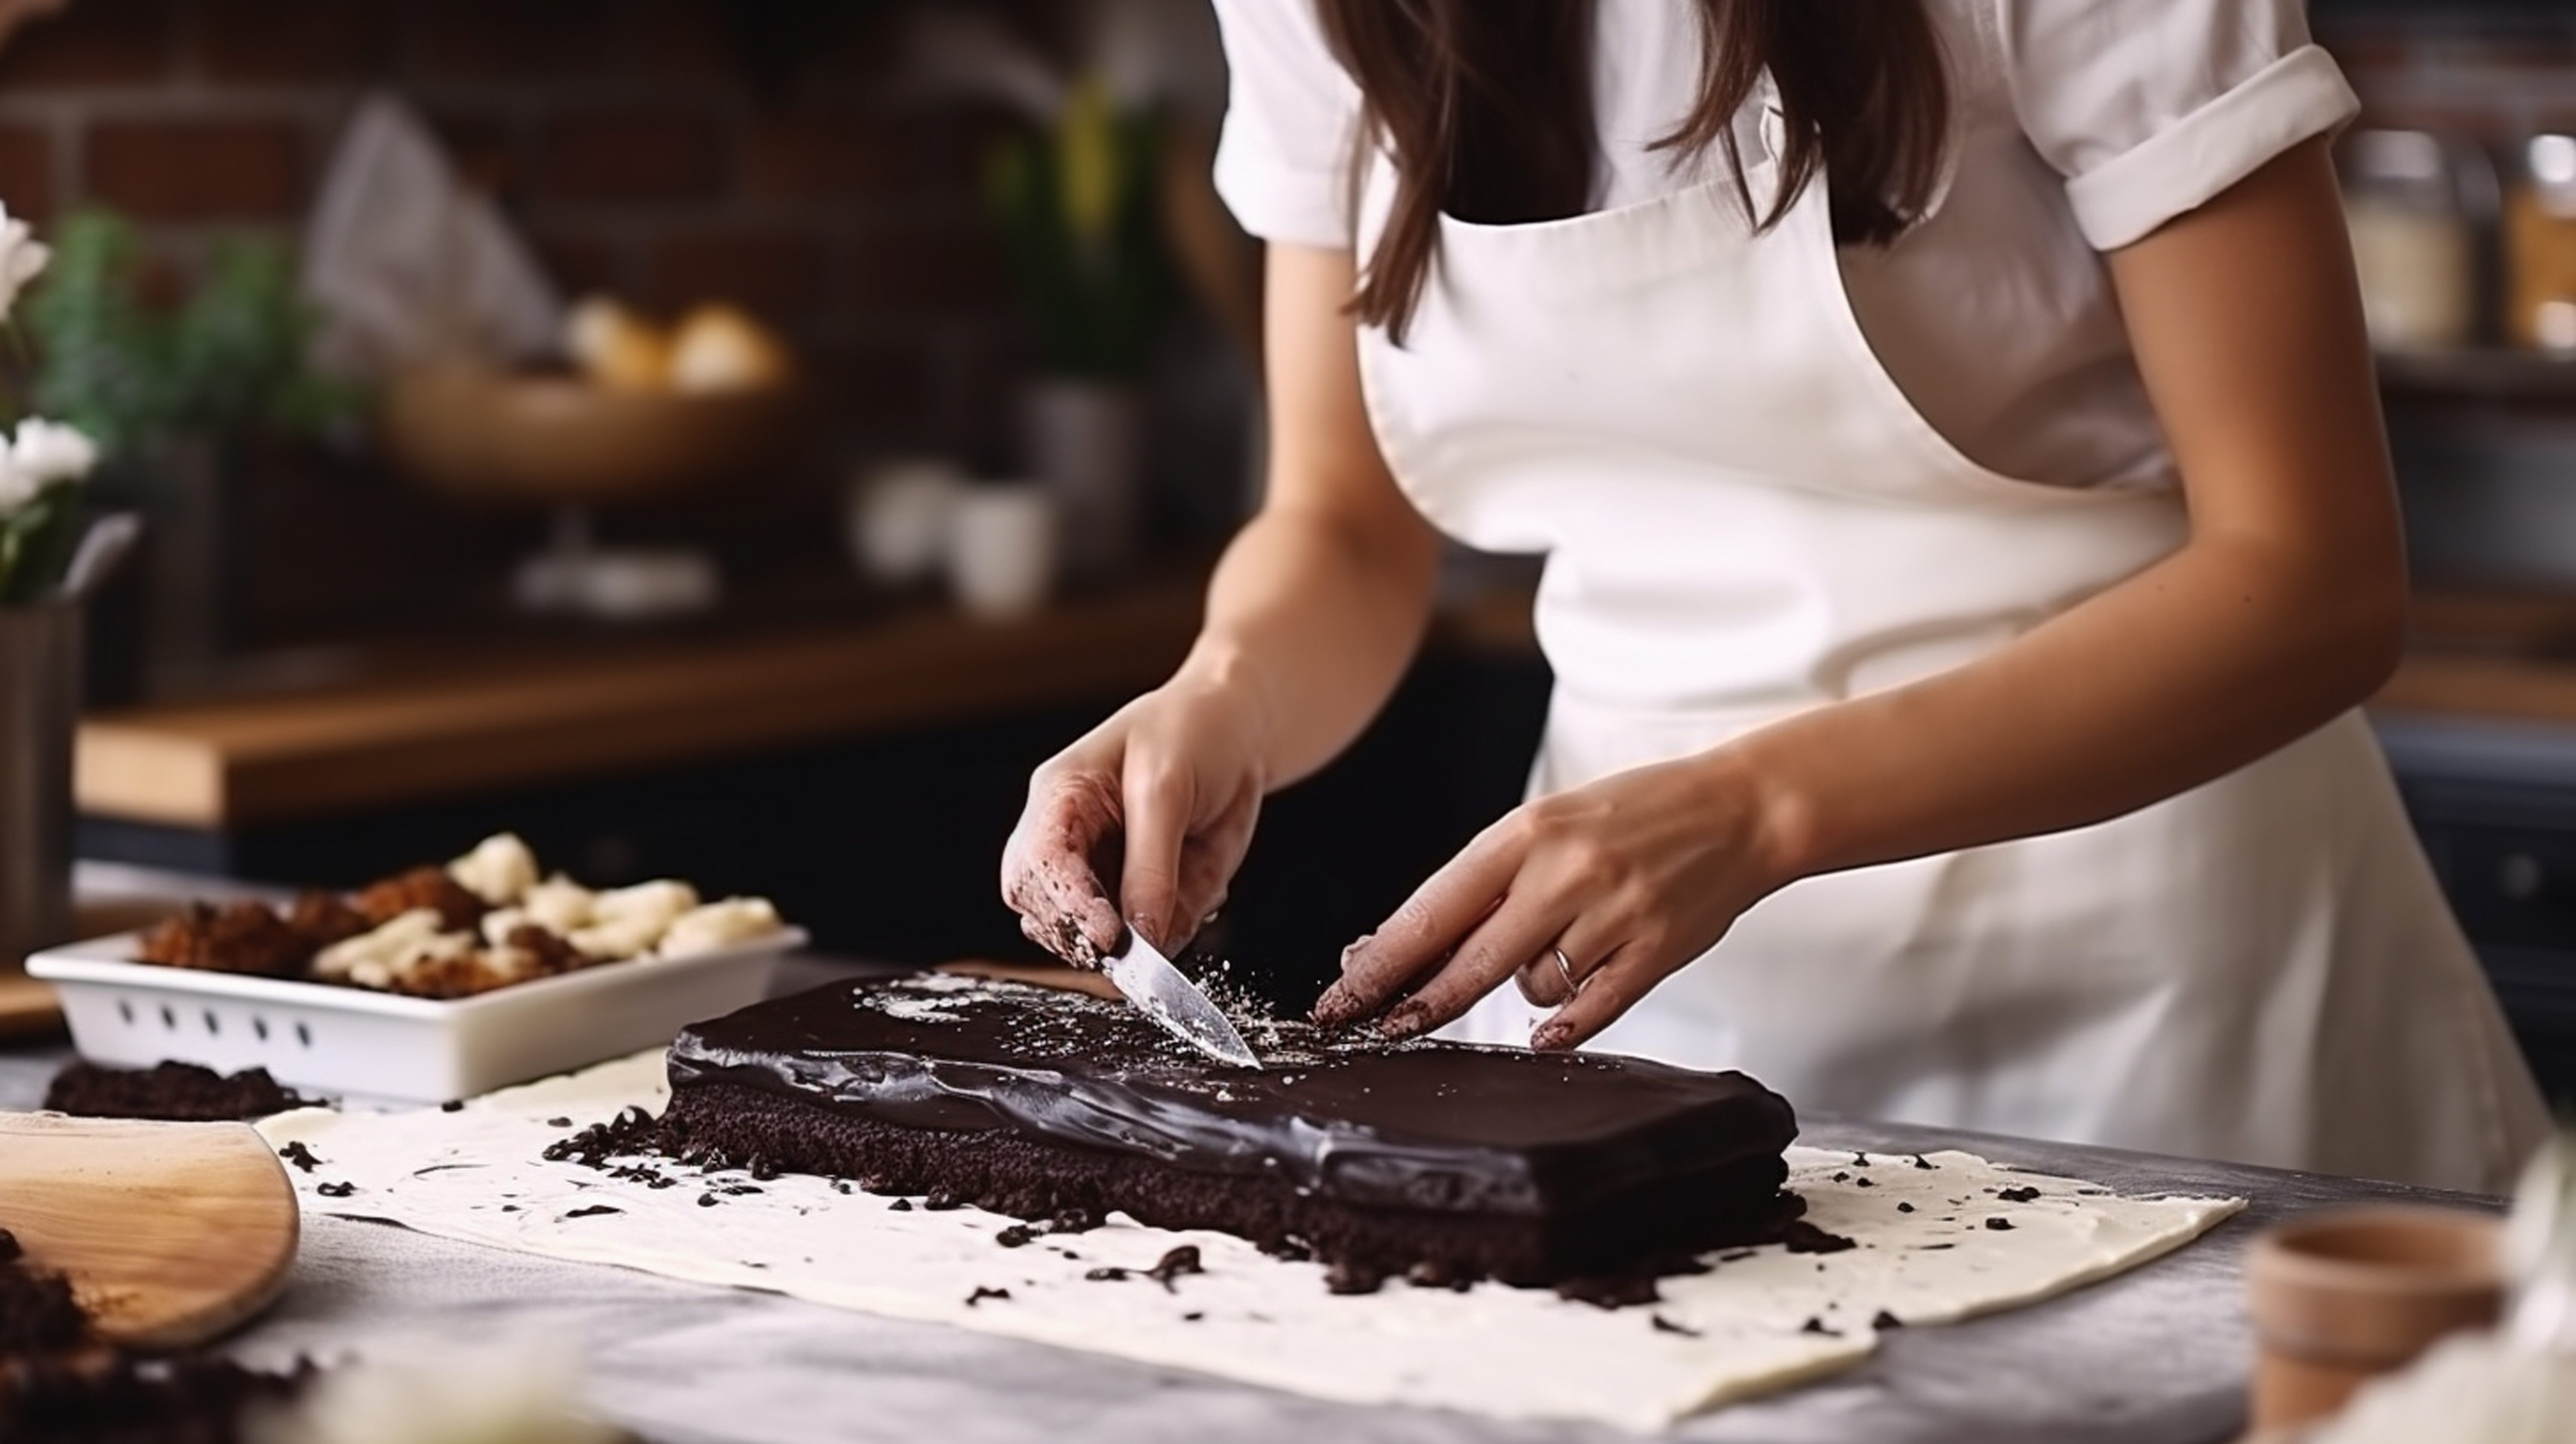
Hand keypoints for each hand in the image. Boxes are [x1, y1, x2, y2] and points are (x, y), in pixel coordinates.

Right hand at [999, 675, 1269, 965]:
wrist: (1237, 732)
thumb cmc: (1194, 733)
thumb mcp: (1170, 788)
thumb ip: (1153, 865)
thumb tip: (1143, 936)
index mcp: (1061, 797)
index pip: (1041, 863)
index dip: (1069, 905)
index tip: (1109, 937)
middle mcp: (1069, 841)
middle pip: (1044, 909)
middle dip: (1087, 935)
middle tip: (1141, 948)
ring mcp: (1099, 873)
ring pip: (1085, 936)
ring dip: (1131, 944)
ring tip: (1183, 902)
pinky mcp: (1133, 896)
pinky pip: (1138, 941)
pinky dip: (1166, 939)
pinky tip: (1195, 899)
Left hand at [1312, 749, 1785, 1049]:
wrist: (1739, 808)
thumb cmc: (1631, 816)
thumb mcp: (1546, 827)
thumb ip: (1482, 885)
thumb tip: (1401, 945)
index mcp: (1526, 833)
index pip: (1433, 909)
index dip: (1383, 961)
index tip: (1343, 996)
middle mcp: (1566, 871)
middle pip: (1470, 961)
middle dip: (1420, 1003)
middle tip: (1384, 1028)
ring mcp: (1615, 912)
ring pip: (1533, 985)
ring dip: (1527, 984)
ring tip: (1561, 943)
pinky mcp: (1657, 950)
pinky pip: (1590, 1008)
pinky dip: (1562, 1025)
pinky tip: (1547, 1030)